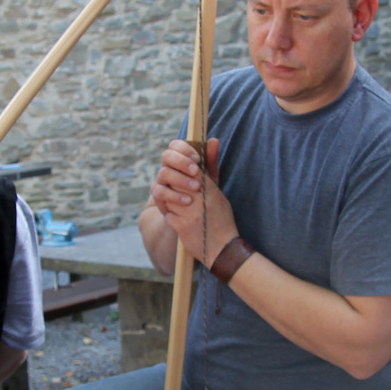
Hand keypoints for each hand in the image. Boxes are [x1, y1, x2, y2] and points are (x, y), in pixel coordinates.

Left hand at [149, 138, 236, 266]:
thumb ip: (212, 166)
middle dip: (172, 182)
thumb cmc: (221, 218)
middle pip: (174, 180)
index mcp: (210, 190)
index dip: (182, 166)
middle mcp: (200, 200)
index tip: (183, 171)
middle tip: (174, 186)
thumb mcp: (219, 192)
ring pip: (167, 196)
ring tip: (177, 203)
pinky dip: (169, 214)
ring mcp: (190, 214)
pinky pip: (167, 214)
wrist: (223, 250)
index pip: (190, 168)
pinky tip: (177, 217)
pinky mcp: (181, 228)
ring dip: (169, 199)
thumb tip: (212, 140)